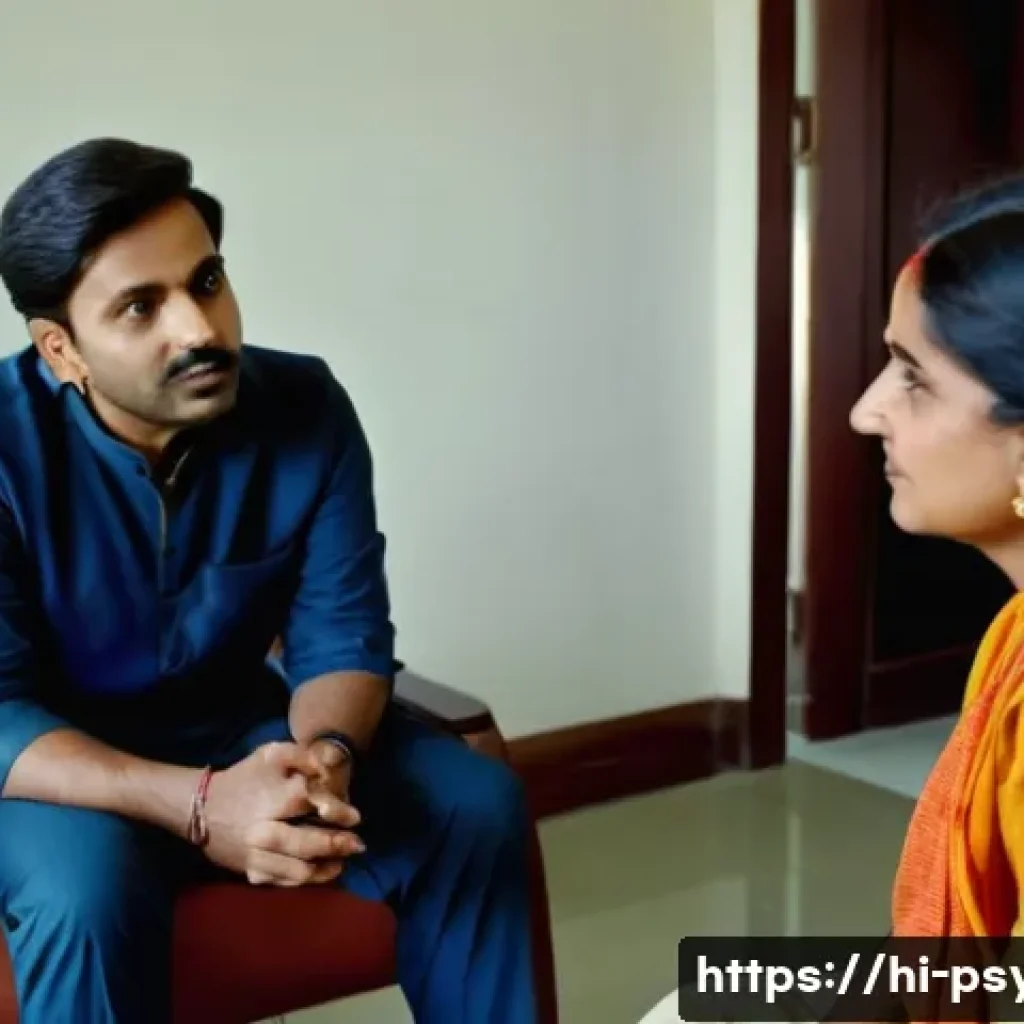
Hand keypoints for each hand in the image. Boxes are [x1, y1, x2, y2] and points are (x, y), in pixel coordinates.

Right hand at [201, 742, 363, 886]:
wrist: (201, 808)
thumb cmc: (243, 778)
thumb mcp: (270, 754)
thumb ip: (301, 755)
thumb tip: (327, 767)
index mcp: (272, 800)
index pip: (313, 805)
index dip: (337, 811)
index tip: (356, 817)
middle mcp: (264, 831)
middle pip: (307, 845)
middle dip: (336, 845)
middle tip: (358, 845)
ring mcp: (256, 855)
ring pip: (298, 870)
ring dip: (326, 868)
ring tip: (343, 860)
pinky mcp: (250, 872)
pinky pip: (283, 882)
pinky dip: (307, 880)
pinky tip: (321, 872)